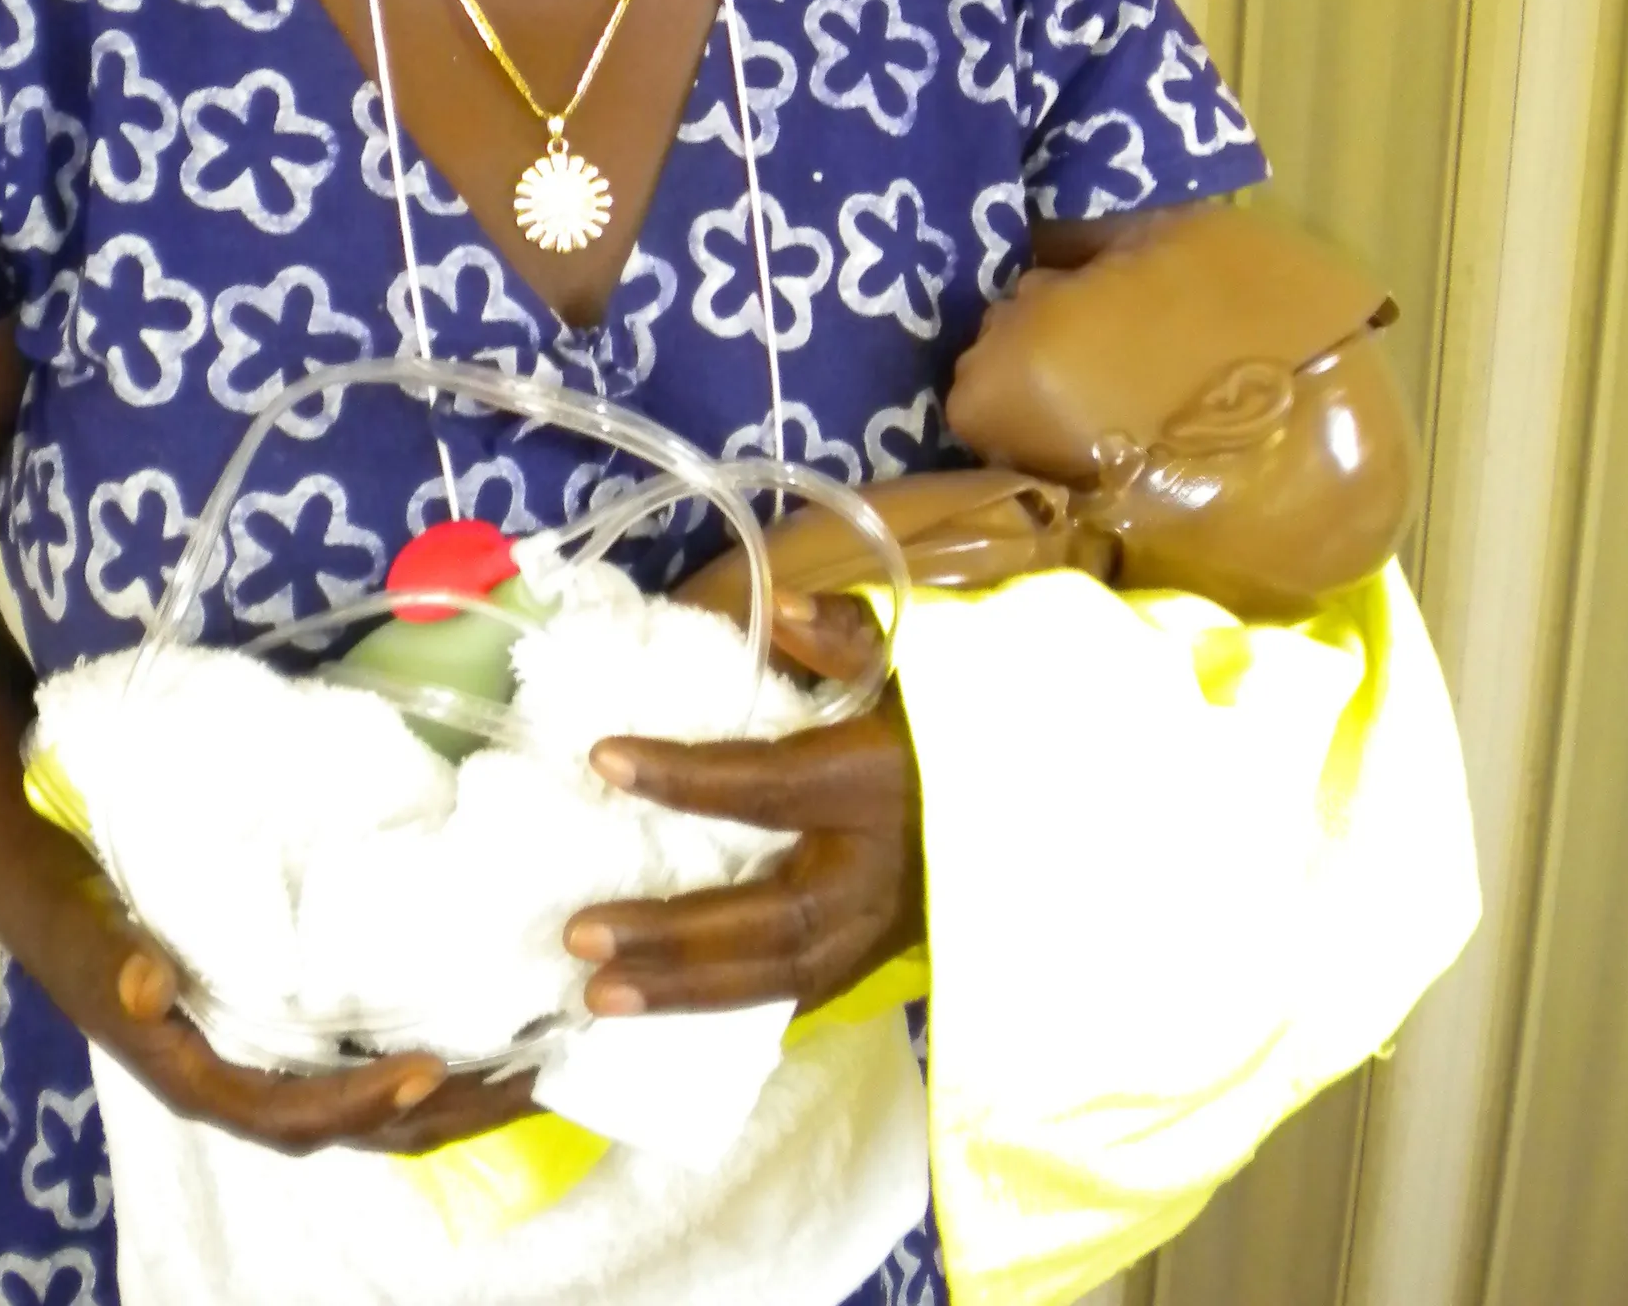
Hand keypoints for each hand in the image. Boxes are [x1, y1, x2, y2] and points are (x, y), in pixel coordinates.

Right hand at [34, 843, 537, 1156]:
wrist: (55, 888)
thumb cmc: (78, 914)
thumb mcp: (88, 936)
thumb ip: (114, 965)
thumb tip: (151, 992)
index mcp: (201, 1076)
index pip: (290, 1114)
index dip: (358, 1103)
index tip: (427, 1071)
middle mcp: (244, 1082)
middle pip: (355, 1126)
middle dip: (442, 1113)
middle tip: (528, 1080)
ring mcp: (271, 1059)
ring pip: (373, 1103)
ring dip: (452, 1097)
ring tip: (535, 1066)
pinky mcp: (288, 1027)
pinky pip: (366, 1060)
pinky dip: (427, 1058)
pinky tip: (484, 1031)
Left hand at [563, 595, 922, 1016]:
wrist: (1047, 806)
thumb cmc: (959, 721)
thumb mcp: (918, 660)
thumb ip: (849, 635)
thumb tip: (780, 610)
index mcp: (878, 782)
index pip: (770, 784)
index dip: (687, 776)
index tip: (603, 758)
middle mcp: (876, 870)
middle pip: (771, 917)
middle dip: (675, 934)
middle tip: (580, 936)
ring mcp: (879, 930)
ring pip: (778, 975)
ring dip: (684, 992)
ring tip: (594, 997)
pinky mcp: (876, 961)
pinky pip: (795, 993)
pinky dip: (724, 1010)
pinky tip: (654, 1016)